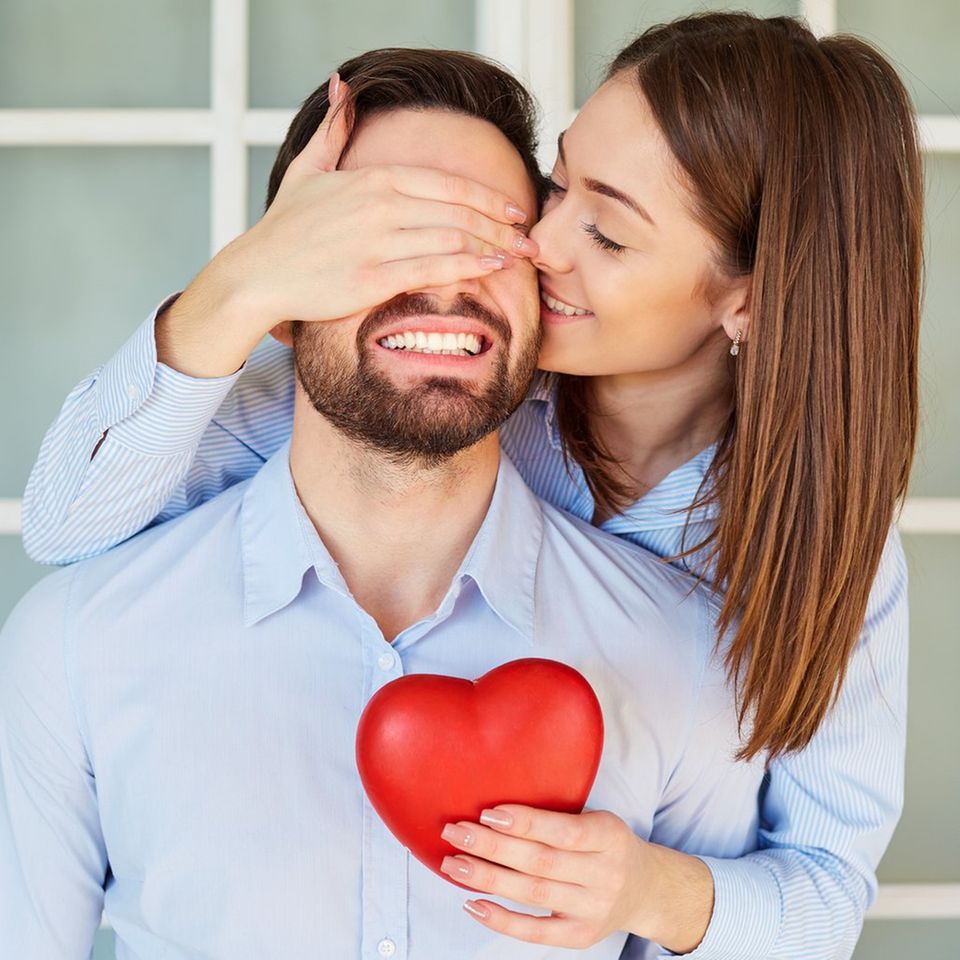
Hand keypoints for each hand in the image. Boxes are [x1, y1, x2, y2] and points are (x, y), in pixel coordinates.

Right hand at [159, 73, 537, 377]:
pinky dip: (469, 268)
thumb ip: (334, 128)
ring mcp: (376, 243)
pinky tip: (493, 270)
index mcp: (372, 180)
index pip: (447, 184)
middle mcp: (379, 207)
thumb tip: (341, 84)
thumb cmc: (285, 228)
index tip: (515, 210)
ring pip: (452, 238)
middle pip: (458, 211)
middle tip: (531, 239)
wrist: (256, 274)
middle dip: (502, 225)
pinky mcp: (372, 280)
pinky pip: (432, 270)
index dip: (488, 197)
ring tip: (520, 257)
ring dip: (494, 246)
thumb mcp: (307, 169)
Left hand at [439, 804, 713, 953]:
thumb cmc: (608, 845)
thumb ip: (558, 815)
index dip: (525, 822)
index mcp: (609, 836)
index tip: (488, 812)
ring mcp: (592, 909)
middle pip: (540, 861)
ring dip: (487, 878)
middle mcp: (604, 874)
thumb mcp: (598, 819)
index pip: (563, 831)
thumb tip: (495, 807)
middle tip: (456, 832)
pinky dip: (501, 918)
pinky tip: (473, 903)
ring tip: (454, 864)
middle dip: (492, 847)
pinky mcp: (580, 936)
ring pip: (532, 893)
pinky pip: (535, 931)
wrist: (645, 888)